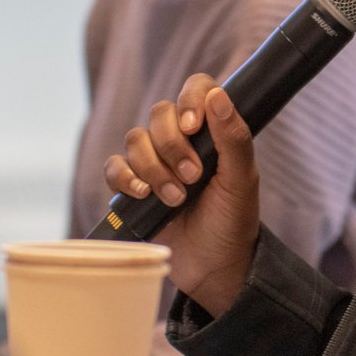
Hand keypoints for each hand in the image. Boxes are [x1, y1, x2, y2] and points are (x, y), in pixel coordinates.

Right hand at [103, 73, 259, 316]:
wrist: (214, 267)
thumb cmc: (233, 220)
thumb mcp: (242, 180)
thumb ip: (233, 138)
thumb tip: (217, 95)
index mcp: (211, 131)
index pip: (196, 88)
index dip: (189, 100)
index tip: (194, 127)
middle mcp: (181, 140)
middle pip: (159, 114)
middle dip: (173, 146)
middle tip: (193, 176)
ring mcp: (155, 162)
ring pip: (136, 139)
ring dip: (154, 169)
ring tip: (176, 198)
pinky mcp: (133, 187)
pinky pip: (114, 166)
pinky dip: (125, 177)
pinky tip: (143, 195)